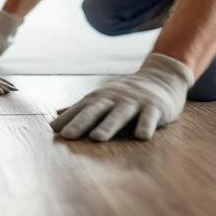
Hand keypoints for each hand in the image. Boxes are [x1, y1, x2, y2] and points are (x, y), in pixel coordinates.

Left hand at [51, 53, 192, 140]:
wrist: (162, 77)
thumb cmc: (126, 94)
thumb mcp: (103, 98)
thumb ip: (81, 109)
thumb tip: (55, 116)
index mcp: (101, 98)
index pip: (82, 109)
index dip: (68, 119)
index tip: (53, 129)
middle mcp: (116, 99)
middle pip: (96, 111)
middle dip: (81, 122)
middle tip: (68, 136)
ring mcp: (135, 102)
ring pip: (120, 114)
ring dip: (108, 126)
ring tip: (96, 138)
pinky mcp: (155, 107)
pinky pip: (149, 117)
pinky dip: (145, 126)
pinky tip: (141, 137)